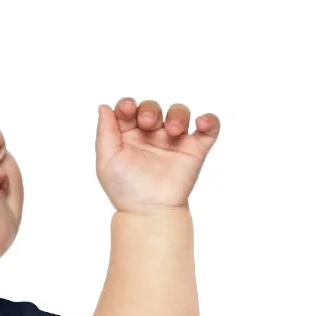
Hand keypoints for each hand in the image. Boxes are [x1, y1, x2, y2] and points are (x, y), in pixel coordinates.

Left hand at [96, 98, 220, 212]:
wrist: (149, 210)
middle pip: (153, 108)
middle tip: (148, 123)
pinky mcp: (195, 149)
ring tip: (173, 130)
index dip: (128, 104)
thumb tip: (104, 106)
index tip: (128, 110)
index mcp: (128, 136)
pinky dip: (209, 120)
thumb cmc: (126, 189)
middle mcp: (151, 136)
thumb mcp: (107, 160)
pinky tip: (201, 122)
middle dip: (150, 109)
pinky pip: (209, 128)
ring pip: (179, 113)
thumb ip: (105, 132)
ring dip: (177, 114)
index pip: (129, 109)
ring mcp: (174, 141)